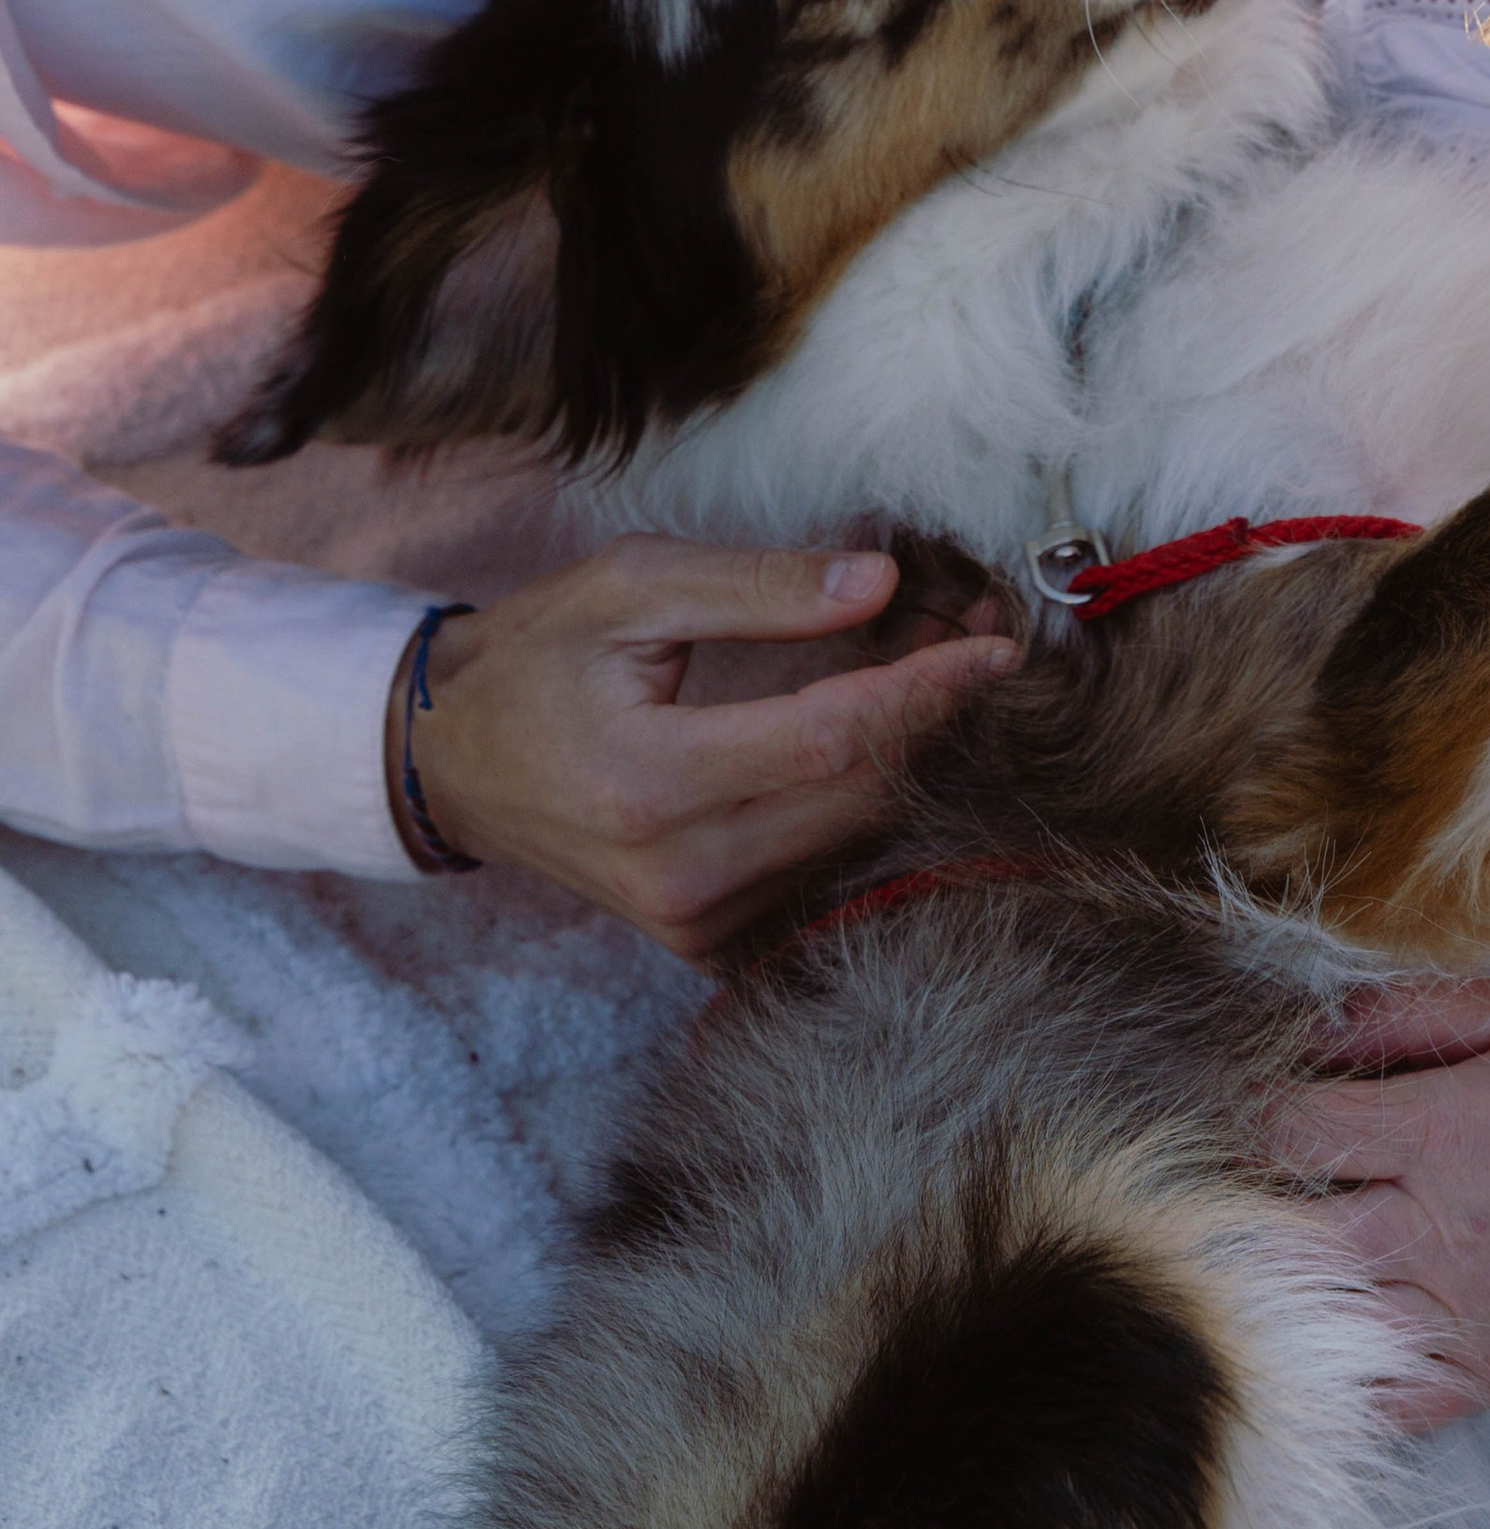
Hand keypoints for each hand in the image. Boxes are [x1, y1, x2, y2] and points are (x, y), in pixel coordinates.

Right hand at [388, 541, 1019, 957]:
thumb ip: (757, 587)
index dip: (925, 692)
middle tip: (982, 640)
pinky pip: (821, 875)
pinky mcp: (704, 942)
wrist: (454, 761)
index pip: (831, 741)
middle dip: (934, 718)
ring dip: (910, 762)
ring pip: (853, 842)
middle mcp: (679, 874)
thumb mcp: (631, 587)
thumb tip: (880, 585)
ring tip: (938, 674)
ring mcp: (693, 923)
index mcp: (651, 783)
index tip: (997, 647)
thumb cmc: (539, 658)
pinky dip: (863, 810)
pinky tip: (884, 744)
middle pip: (860, 799)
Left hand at [1275, 975, 1489, 1428]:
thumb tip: (1319, 1019)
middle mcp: (1431, 1231)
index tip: (1264, 1096)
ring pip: (1312, 1316)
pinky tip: (1328, 1332)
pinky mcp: (1480, 1379)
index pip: (1289, 1128)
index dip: (1257, 1107)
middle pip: (1278, 1228)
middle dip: (1252, 1198)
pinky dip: (1335, 1370)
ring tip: (1283, 1248)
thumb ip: (1422, 1009)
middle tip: (1261, 1178)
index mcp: (1439, 1134)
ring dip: (1279, 1282)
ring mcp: (1453, 1316)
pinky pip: (1376, 1400)